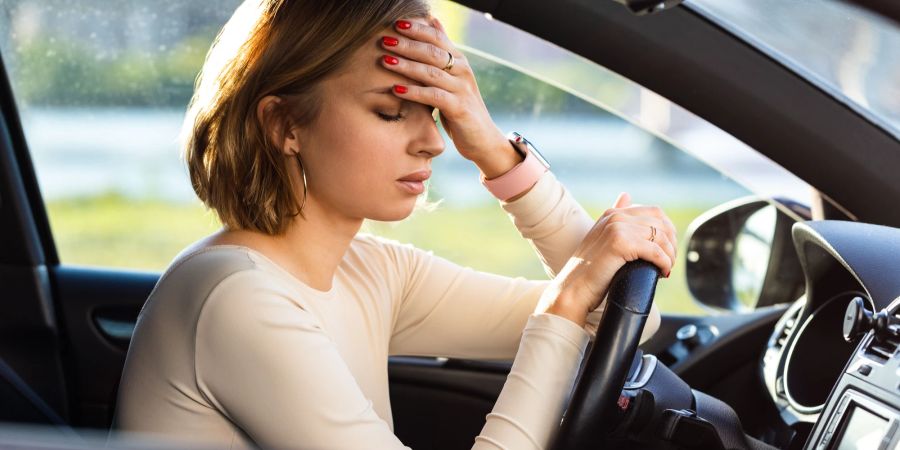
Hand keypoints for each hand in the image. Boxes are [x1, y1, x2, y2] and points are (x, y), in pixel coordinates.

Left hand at [381, 17, 507, 162]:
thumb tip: (433, 20)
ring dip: (406, 66)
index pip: (437, 38)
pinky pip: (433, 96)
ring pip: (431, 72)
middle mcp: (462, 71)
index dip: (417, 29)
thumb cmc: (462, 106)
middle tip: (384, 40)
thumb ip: (444, 50)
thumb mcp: (453, 76)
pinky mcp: (459, 108)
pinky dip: (413, 92)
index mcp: (460, 61)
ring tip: (385, 61)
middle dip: (407, 45)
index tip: (396, 23)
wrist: (482, 138)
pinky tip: (396, 89)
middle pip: (432, 52)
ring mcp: (462, 89)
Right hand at [540, 193, 677, 325]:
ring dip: (669, 255)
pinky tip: (662, 272)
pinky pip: (655, 251)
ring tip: (666, 269)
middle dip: (671, 243)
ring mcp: (617, 228)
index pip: (655, 212)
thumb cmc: (589, 271)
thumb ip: (616, 220)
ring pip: (660, 238)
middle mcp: (615, 217)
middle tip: (669, 261)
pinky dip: (664, 263)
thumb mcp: (602, 239)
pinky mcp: (620, 243)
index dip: (668, 230)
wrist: (573, 289)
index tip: (668, 249)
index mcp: (613, 214)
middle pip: (661, 223)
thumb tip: (626, 196)